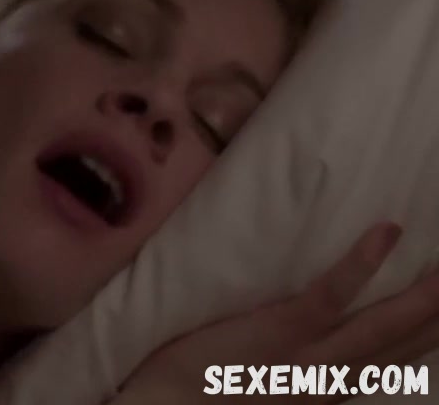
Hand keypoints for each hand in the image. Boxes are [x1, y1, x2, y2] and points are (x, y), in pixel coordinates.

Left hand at [112, 223, 438, 403]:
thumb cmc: (204, 396)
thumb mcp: (272, 393)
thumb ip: (303, 373)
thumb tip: (323, 343)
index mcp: (331, 390)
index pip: (396, 362)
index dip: (429, 335)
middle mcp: (333, 380)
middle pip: (405, 344)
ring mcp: (309, 356)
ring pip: (385, 324)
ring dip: (426, 295)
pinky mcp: (281, 329)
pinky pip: (331, 293)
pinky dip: (362, 263)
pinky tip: (388, 231)